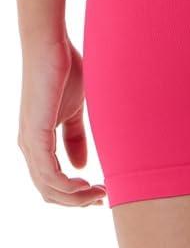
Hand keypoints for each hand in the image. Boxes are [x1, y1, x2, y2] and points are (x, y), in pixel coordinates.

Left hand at [18, 34, 106, 206]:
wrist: (51, 45)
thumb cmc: (63, 71)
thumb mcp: (74, 110)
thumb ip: (75, 137)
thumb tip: (80, 167)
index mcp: (36, 142)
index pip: (51, 183)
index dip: (75, 195)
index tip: (101, 194)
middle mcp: (28, 147)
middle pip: (49, 192)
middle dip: (77, 202)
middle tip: (103, 198)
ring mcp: (29, 142)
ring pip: (49, 188)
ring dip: (76, 197)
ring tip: (100, 192)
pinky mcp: (35, 134)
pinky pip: (48, 173)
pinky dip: (68, 185)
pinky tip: (86, 184)